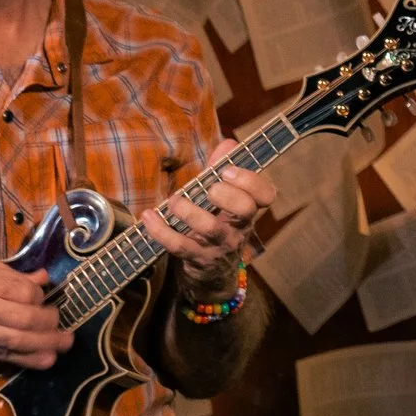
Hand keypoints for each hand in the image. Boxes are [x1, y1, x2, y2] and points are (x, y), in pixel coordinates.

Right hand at [0, 248, 72, 368]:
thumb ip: (9, 270)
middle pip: (23, 320)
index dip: (40, 296)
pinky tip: (44, 360)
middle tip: (63, 324)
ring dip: (45, 347)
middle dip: (50, 324)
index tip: (43, 295)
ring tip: (65, 346)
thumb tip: (42, 278)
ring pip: (15, 343)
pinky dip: (25, 360)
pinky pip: (1, 356)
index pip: (23, 292)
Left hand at [146, 139, 273, 300]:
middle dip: (226, 194)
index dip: (251, 180)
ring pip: (210, 228)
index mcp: (248, 208)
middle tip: (209, 188)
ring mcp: (220, 245)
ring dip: (189, 211)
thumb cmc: (217, 224)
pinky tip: (149, 216)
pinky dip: (161, 230)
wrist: (213, 272)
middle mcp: (239, 227)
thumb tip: (228, 143)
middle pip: (246, 209)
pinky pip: (180, 246)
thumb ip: (223, 169)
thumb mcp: (223, 197)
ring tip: (174, 201)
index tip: (227, 171)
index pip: (266, 194)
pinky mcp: (198, 259)